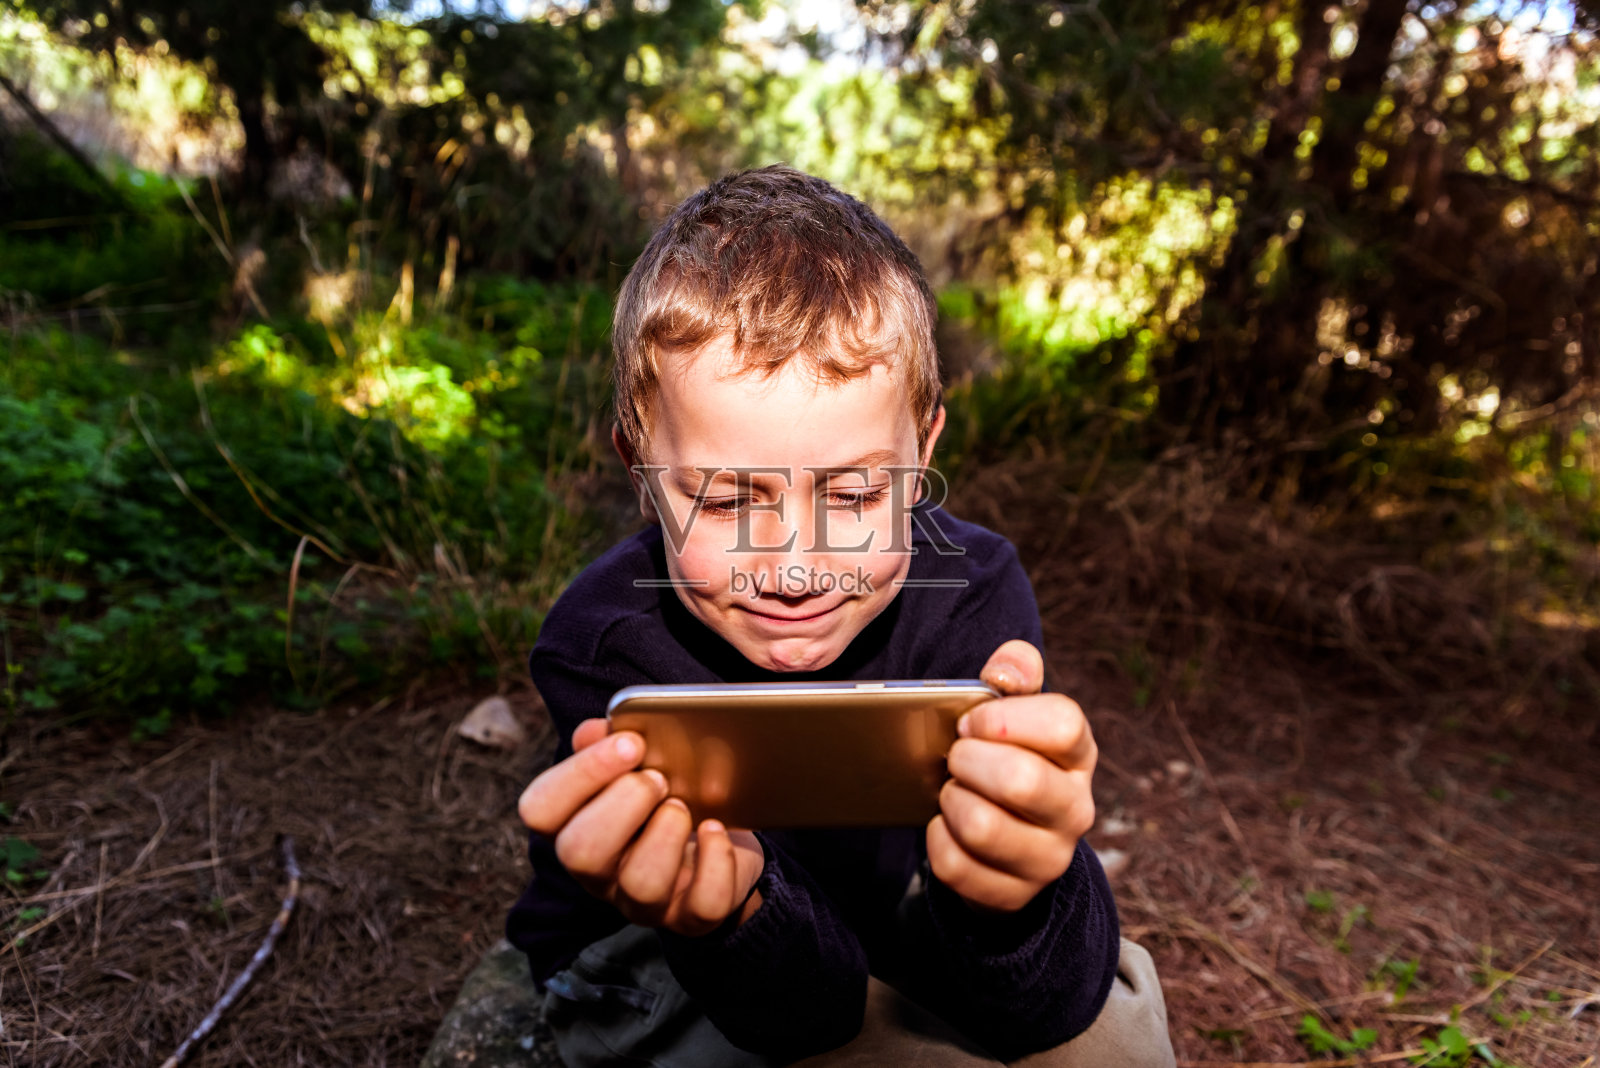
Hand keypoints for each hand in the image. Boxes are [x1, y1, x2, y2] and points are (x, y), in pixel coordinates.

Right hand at [518, 718, 765, 935]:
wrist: (716, 842)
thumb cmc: (663, 796)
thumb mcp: (635, 766)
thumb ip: (611, 742)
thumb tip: (595, 730)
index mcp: (573, 827)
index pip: (540, 809)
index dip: (580, 772)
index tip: (630, 742)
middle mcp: (599, 872)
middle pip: (579, 853)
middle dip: (625, 803)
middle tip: (659, 778)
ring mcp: (643, 902)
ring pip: (640, 884)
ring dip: (667, 833)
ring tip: (684, 806)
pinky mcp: (691, 917)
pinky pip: (702, 904)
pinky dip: (716, 861)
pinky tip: (715, 831)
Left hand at [926, 640, 1096, 911]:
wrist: (1003, 842)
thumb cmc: (1002, 759)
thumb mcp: (1011, 713)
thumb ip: (1013, 673)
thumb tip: (1009, 669)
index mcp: (1078, 754)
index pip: (1064, 724)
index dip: (1003, 718)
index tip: (970, 720)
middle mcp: (1075, 808)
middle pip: (1020, 779)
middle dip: (967, 762)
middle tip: (954, 759)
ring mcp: (1049, 858)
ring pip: (982, 827)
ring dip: (950, 803)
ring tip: (952, 793)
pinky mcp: (1014, 895)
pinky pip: (955, 866)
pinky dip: (936, 842)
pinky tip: (946, 829)